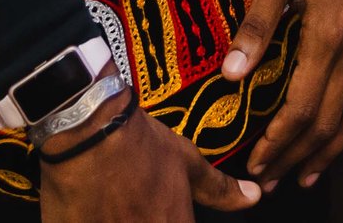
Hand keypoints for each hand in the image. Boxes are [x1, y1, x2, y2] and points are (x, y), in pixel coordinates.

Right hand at [37, 82, 260, 221]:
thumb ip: (219, 189)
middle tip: (135, 206)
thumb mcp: (186, 163)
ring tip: (117, 207)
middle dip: (144, 221)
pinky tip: (94, 214)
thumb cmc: (140, 145)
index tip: (164, 214)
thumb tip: (253, 197)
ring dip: (119, 222)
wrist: (89, 128)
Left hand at [225, 0, 342, 190]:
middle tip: (275, 180)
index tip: (258, 165)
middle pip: (330, 120)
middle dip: (300, 156)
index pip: (302, 108)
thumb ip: (256, 26)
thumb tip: (230, 74)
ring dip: (335, 148)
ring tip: (311, 172)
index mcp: (328, 34)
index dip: (279, 143)